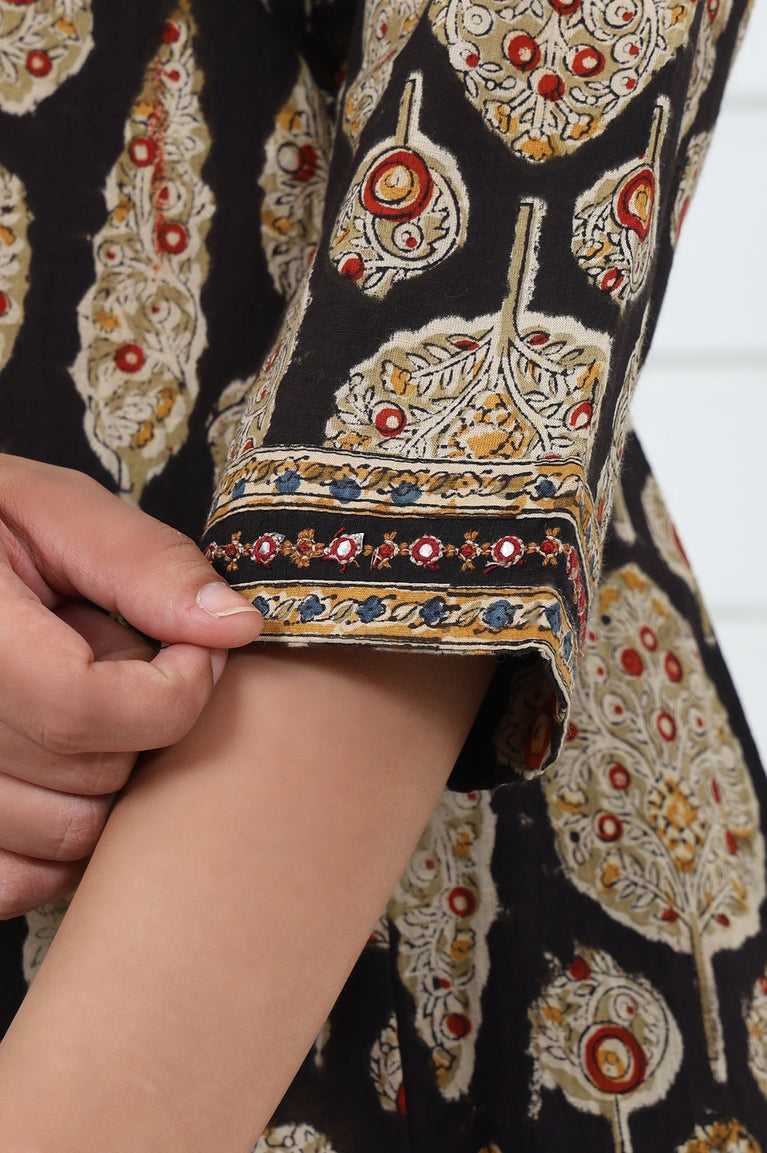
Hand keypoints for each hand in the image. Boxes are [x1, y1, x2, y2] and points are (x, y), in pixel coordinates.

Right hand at [0, 455, 262, 916]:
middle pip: (84, 780)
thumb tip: (234, 627)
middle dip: (142, 731)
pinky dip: (60, 849)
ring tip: (80, 711)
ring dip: (107, 785)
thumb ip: (140, 562)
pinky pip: (14, 882)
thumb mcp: (51, 511)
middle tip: (123, 670)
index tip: (195, 656)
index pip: (79, 708)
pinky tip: (64, 777)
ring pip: (61, 841)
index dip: (170, 692)